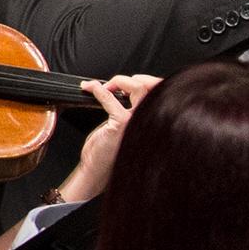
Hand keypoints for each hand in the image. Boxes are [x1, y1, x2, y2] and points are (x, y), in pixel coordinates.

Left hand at [51, 74, 158, 203]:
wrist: (98, 170)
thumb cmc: (108, 151)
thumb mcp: (123, 126)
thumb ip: (128, 108)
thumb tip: (122, 89)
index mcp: (150, 119)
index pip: (158, 92)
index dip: (144, 81)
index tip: (125, 83)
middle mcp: (149, 118)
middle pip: (151, 86)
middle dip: (129, 79)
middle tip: (111, 84)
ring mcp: (138, 121)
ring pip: (138, 88)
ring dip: (118, 81)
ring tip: (103, 86)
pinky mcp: (122, 123)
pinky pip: (111, 99)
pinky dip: (98, 91)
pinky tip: (90, 89)